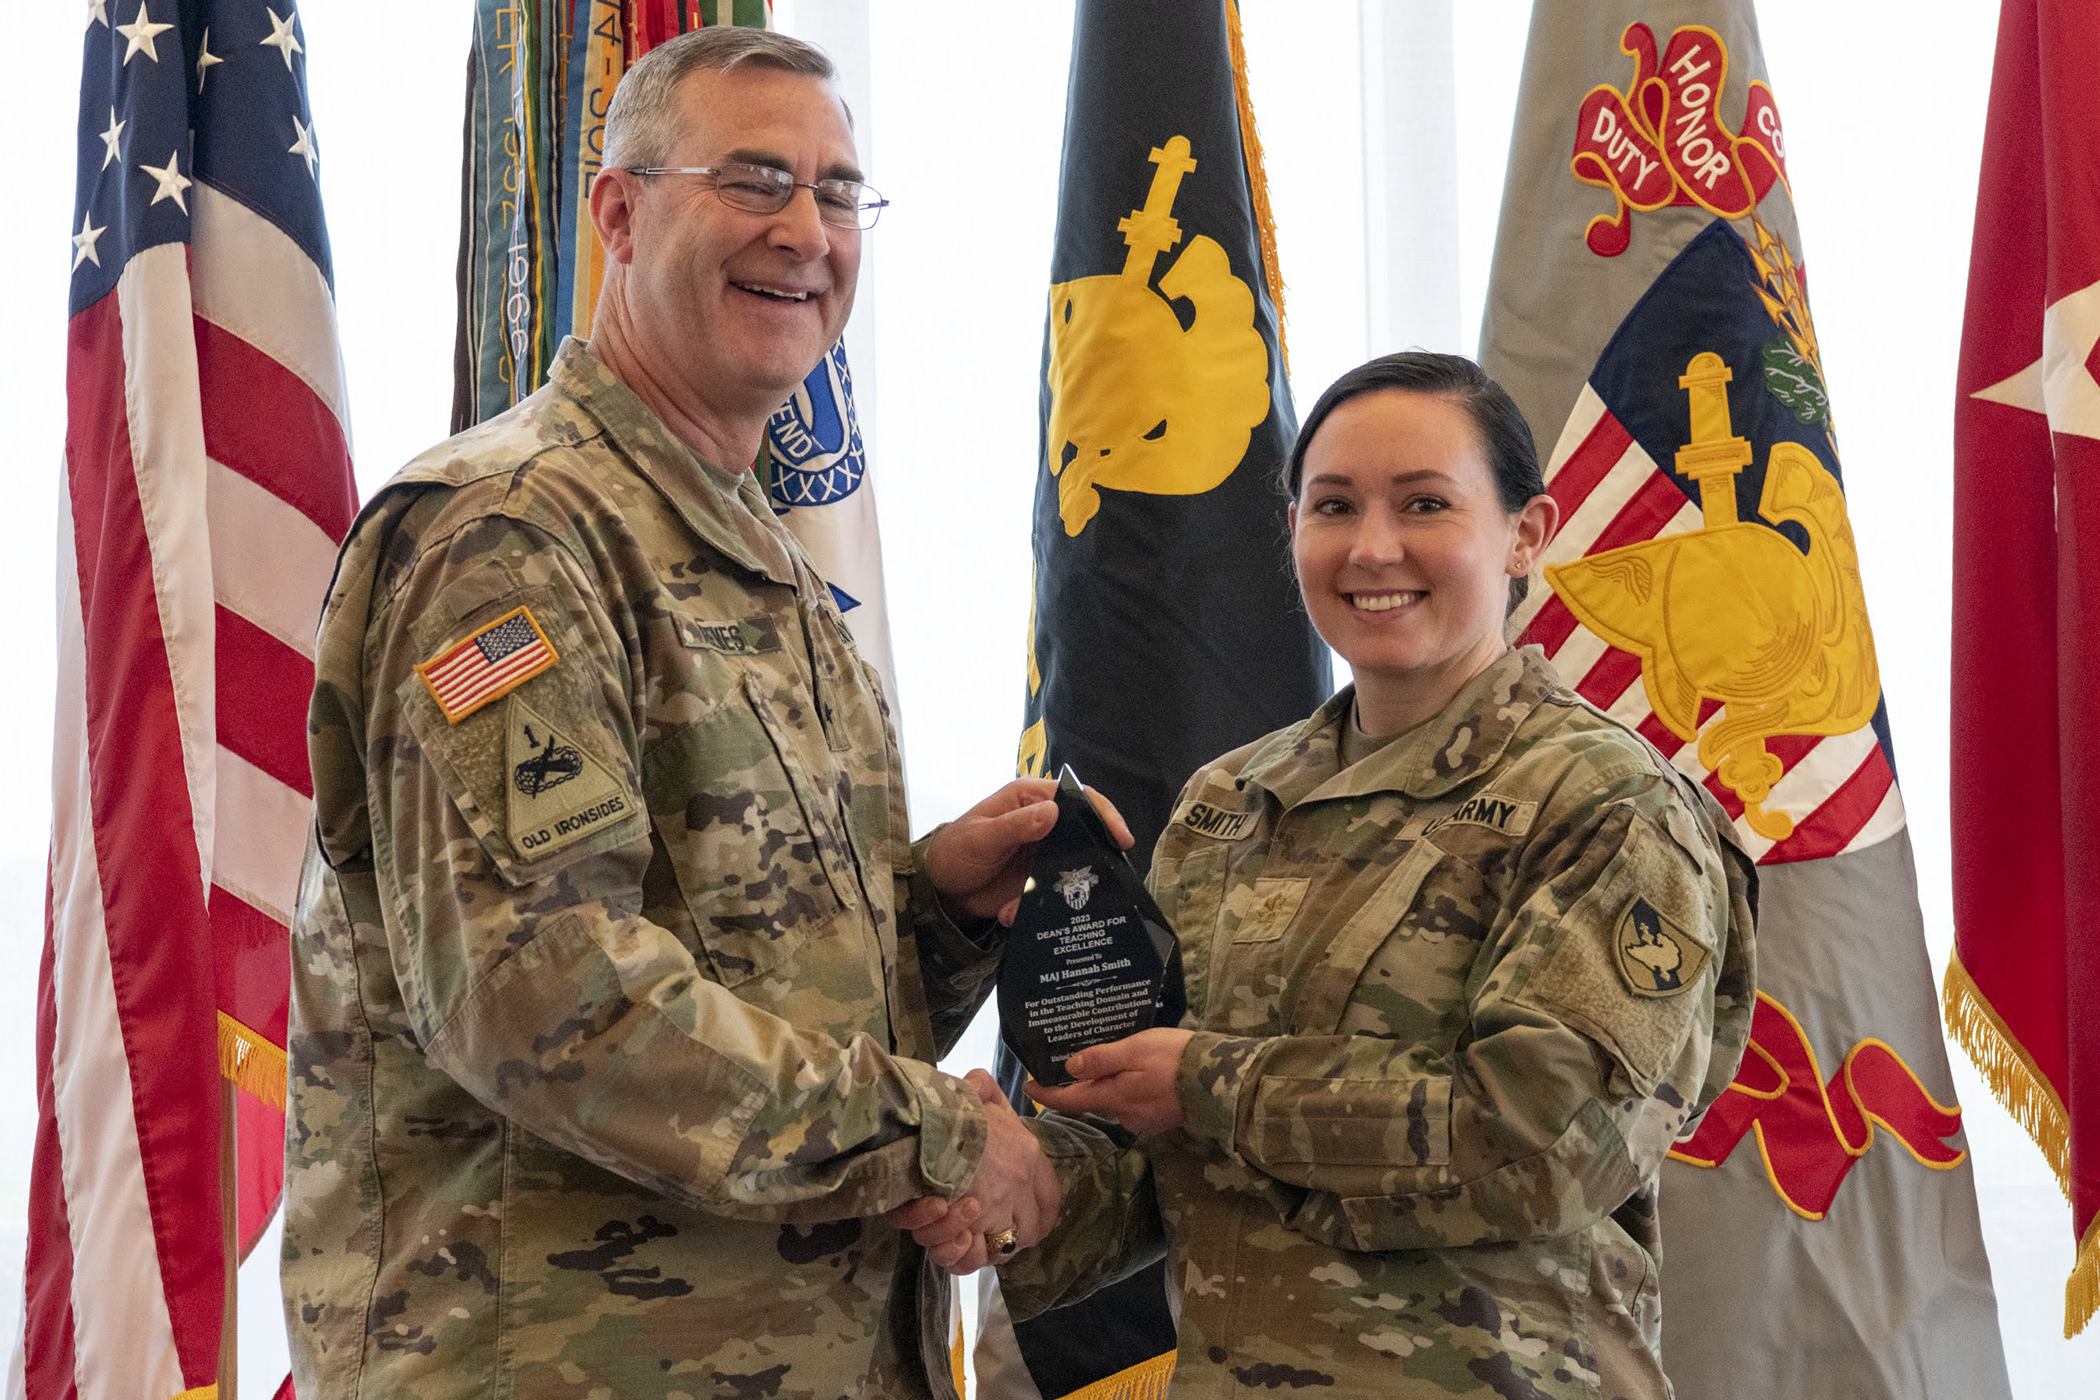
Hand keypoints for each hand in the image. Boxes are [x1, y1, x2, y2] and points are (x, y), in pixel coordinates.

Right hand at [890, 1070, 1062, 1275]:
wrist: (926, 1122)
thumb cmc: (948, 1105)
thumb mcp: (972, 1090)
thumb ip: (982, 1089)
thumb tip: (977, 1082)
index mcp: (1028, 1154)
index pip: (1051, 1200)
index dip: (1040, 1216)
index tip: (1024, 1220)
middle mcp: (1019, 1189)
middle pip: (1027, 1233)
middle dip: (1004, 1236)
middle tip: (978, 1228)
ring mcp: (995, 1213)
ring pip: (996, 1251)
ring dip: (973, 1245)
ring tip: (957, 1227)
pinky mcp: (967, 1233)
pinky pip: (968, 1260)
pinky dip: (955, 1253)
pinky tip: (949, 1236)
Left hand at [923, 779, 1131, 923]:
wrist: (938, 891)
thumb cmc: (954, 851)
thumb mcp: (982, 837)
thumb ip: (1016, 825)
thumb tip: (1054, 811)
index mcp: (1029, 799)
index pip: (1075, 797)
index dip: (1101, 813)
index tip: (1120, 838)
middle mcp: (1041, 823)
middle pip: (1082, 833)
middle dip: (1091, 858)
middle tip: (1104, 881)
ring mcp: (1041, 853)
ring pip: (1070, 867)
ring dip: (1062, 889)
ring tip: (1045, 904)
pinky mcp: (1037, 880)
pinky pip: (1052, 892)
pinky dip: (1036, 906)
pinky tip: (1011, 914)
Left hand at [1027, 1028, 1193, 1133]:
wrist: (1223, 1081)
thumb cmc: (1176, 1060)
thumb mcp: (1135, 1049)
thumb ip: (1101, 1059)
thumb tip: (1068, 1069)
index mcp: (1114, 1098)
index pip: (1070, 1101)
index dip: (1046, 1094)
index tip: (1026, 1086)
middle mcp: (1125, 1115)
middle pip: (1095, 1098)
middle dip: (1085, 1082)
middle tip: (1078, 1055)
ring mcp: (1145, 1119)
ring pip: (1118, 1098)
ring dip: (1112, 1082)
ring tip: (1116, 1055)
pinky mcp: (1162, 1116)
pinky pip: (1137, 1100)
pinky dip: (1132, 1085)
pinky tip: (1143, 1070)